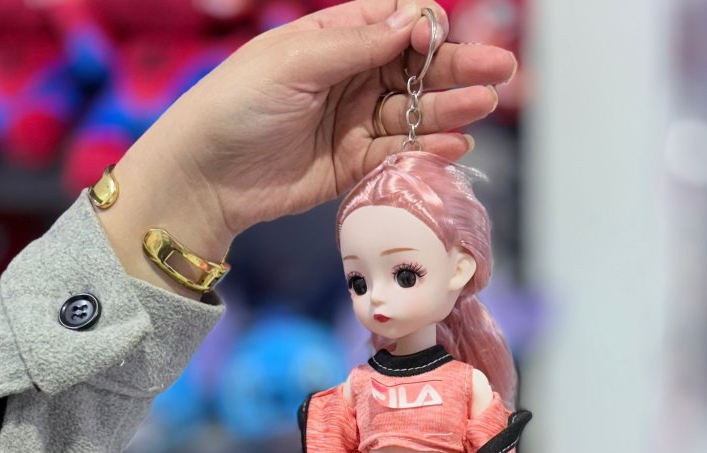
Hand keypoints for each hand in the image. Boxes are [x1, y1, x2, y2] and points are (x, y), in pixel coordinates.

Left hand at [101, 1, 514, 297]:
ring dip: (449, 110)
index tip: (436, 38)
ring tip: (483, 107)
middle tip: (500, 72)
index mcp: (333, 40)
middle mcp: (350, 78)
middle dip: (457, 68)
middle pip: (416, 70)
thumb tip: (411, 21)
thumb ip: (353, 45)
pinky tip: (454, 144)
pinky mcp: (354, 166)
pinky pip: (398, 154)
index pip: (395, 24)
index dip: (423, 28)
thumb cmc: (236, 106)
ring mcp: (355, 123)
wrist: (206, 178)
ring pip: (414, 113)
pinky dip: (426, 150)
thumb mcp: (292, 62)